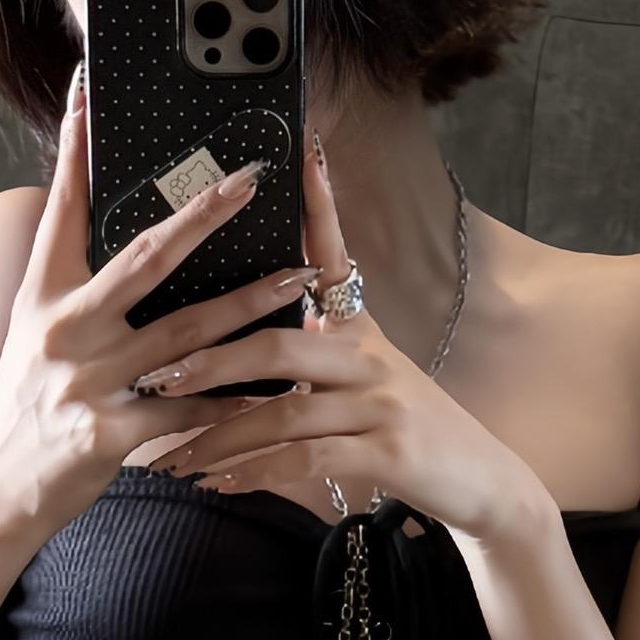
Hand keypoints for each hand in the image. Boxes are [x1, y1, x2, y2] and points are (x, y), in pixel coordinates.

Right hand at [0, 70, 319, 537]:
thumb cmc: (25, 404)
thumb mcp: (35, 333)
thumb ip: (76, 288)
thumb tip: (126, 241)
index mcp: (43, 297)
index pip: (60, 212)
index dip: (70, 151)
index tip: (84, 95)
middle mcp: (64, 330)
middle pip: (145, 259)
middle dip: (203, 216)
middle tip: (250, 180)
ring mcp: (87, 381)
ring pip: (186, 334)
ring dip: (250, 304)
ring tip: (300, 276)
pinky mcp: (109, 433)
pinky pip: (189, 410)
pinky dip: (234, 399)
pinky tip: (278, 385)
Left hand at [138, 138, 547, 540]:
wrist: (482, 481)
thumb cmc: (408, 429)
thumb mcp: (367, 375)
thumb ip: (316, 350)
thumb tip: (246, 334)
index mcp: (360, 329)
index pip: (331, 256)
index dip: (316, 206)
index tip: (297, 154)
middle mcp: (372, 357)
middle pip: (279, 341)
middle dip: (211, 359)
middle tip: (156, 375)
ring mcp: (383, 403)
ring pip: (285, 409)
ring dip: (221, 436)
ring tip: (175, 458)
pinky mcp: (389, 452)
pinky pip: (306, 459)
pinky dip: (256, 473)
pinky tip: (220, 485)